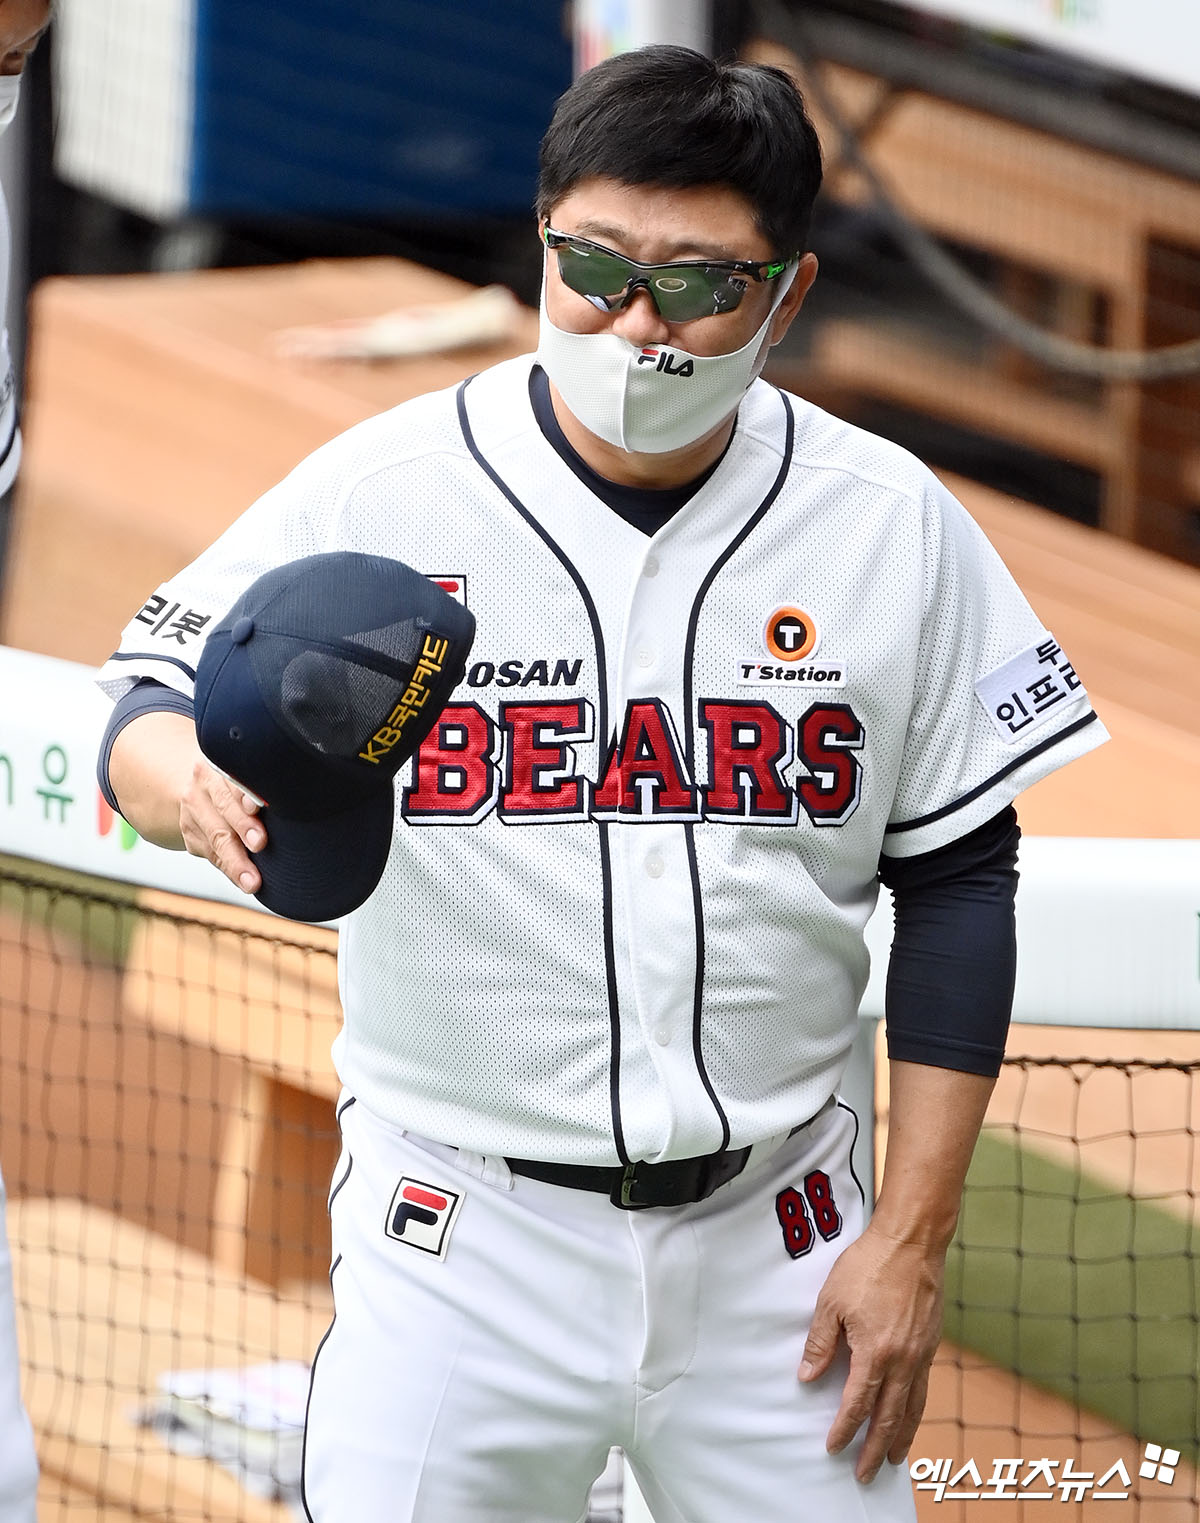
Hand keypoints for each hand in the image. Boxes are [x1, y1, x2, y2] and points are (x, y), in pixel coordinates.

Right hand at [178, 760, 265, 893]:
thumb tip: (302, 804)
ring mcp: (193, 807)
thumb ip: (267, 786)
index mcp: (224, 762)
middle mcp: (204, 782)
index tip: (258, 807)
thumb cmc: (242, 783)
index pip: (235, 776)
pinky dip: (228, 868)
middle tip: (260, 844)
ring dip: (234, 861)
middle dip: (242, 827)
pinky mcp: (188, 831)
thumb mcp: (251, 775)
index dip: (246, 793)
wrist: (202, 787)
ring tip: (252, 881)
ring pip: (214, 836)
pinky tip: (242, 879)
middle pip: (224, 807)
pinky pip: (209, 852)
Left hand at [798, 1221, 944, 1482]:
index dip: (844, 1428)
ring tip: (893, 1457)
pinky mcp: (931, 1343)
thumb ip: (821, 1342)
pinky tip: (909, 1415)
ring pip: (911, 1407)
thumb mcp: (831, 1300)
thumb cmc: (869, 1265)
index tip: (833, 1446)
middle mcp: (902, 1361)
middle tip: (866, 1474)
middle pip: (888, 1416)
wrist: (912, 1242)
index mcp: (875, 1352)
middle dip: (875, 1448)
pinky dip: (916, 1410)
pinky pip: (924, 1388)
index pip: (857, 1403)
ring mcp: (921, 1354)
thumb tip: (808, 1375)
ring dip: (900, 1436)